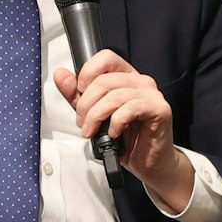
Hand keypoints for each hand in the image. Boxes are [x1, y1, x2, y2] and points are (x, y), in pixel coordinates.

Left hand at [54, 50, 193, 209]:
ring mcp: (152, 95)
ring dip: (96, 115)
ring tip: (92, 131)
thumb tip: (61, 75)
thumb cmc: (126, 139)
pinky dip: (116, 122)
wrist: (148, 163)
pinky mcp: (160, 110)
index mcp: (126, 77)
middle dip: (86, 104)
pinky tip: (114, 133)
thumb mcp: (93, 115)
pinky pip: (131, 108)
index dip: (88, 73)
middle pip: (105, 80)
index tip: (80, 93)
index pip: (106, 58)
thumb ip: (77, 95)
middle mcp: (140, 82)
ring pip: (115, 95)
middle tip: (83, 122)